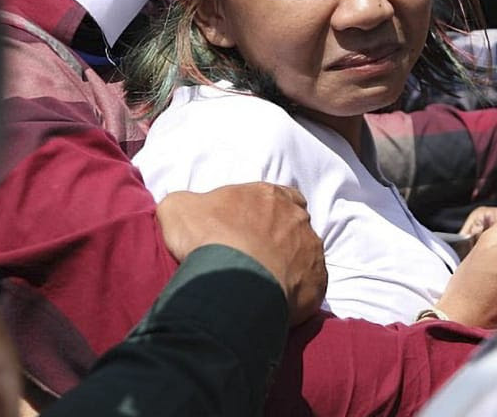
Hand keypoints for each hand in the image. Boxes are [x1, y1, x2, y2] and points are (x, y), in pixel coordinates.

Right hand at [157, 182, 326, 324]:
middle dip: (279, 238)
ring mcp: (311, 250)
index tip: (251, 226)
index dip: (267, 210)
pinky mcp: (317, 283)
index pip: (278, 196)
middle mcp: (297, 218)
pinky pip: (310, 286)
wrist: (230, 280)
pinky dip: (296, 293)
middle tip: (254, 258)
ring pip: (305, 255)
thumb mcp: (179, 207)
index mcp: (269, 195)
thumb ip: (188, 204)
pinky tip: (274, 301)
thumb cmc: (207, 238)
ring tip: (262, 284)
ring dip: (289, 265)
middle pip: (293, 224)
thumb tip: (186, 209)